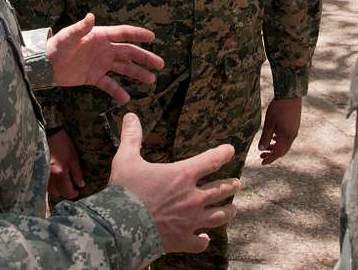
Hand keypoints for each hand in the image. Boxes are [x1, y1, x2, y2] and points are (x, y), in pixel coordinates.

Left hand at [47, 13, 163, 102]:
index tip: (153, 38)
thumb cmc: (56, 47)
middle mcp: (104, 49)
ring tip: (151, 80)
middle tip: (160, 64)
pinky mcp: (93, 77)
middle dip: (145, 58)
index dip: (138, 35)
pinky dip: (117, 91)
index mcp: (100, 36)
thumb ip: (80, 28)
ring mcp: (100, 64)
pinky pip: (109, 84)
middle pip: (129, 53)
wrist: (44, 66)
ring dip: (137, 73)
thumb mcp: (67, 37)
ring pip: (123, 68)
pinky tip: (126, 98)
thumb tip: (91, 16)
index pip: (124, 34)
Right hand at [47, 129, 83, 199]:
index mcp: (59, 173)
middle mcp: (49, 177)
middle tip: (71, 186)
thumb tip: (81, 185)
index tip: (78, 190)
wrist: (49, 133)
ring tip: (64, 182)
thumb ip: (77, 173)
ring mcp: (42, 174)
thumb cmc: (63, 144)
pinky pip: (45, 183)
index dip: (74, 193)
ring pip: (50, 190)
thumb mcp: (73, 158)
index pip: (67, 191)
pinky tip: (56, 178)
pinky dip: (51, 184)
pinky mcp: (39, 171)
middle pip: (56, 194)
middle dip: (64, 193)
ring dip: (57, 189)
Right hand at [109, 114, 239, 254]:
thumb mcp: (126, 160)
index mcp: (182, 175)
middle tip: (237, 183)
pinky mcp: (182, 240)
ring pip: (218, 216)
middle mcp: (192, 198)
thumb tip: (130, 116)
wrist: (120, 227)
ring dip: (227, 211)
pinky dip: (204, 241)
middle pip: (220, 190)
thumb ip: (131, 137)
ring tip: (233, 209)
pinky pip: (199, 243)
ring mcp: (190, 221)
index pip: (211, 160)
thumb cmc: (124, 192)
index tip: (231, 150)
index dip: (223, 153)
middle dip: (231, 185)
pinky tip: (205, 239)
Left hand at [258, 97, 301, 164]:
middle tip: (261, 156)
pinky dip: (280, 140)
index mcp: (286, 137)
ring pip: (285, 144)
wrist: (290, 95)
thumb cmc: (278, 108)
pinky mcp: (294, 125)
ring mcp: (294, 130)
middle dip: (272, 154)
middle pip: (282, 150)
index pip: (278, 153)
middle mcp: (292, 135)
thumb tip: (261, 149)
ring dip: (275, 147)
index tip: (262, 163)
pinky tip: (274, 137)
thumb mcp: (269, 123)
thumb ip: (265, 137)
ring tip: (266, 147)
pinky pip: (287, 137)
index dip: (270, 159)